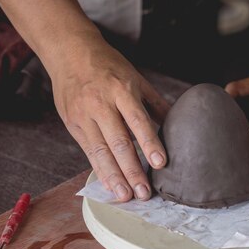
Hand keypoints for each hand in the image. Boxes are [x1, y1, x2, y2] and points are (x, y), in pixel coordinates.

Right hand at [49, 35, 169, 201]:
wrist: (70, 52)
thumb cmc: (109, 66)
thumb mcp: (136, 78)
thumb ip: (155, 103)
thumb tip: (178, 124)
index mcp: (121, 89)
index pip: (137, 120)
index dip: (148, 143)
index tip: (160, 164)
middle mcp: (101, 103)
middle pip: (118, 141)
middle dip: (132, 170)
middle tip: (144, 192)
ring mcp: (84, 115)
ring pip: (100, 151)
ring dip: (114, 177)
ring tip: (126, 196)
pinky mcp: (73, 124)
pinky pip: (88, 151)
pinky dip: (100, 170)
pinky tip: (110, 185)